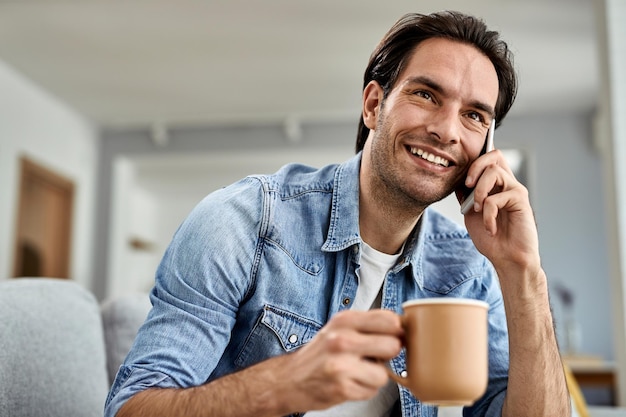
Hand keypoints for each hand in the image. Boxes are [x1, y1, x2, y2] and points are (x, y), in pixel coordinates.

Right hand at [277, 309, 402, 412]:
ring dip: (374, 376)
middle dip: (387, 355)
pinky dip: (364, 390)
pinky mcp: (341, 387)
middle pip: (393, 345)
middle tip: (372, 357)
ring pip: (384, 373)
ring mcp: (341, 364)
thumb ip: (368, 325)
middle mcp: (342, 339)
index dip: (395, 331)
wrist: (289, 379)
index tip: (390, 337)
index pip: (390, 319)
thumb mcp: (339, 328)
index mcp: (344, 320)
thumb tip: (403, 329)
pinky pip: (372, 390)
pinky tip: (349, 383)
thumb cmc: (320, 353)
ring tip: (357, 372)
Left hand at [460, 149, 539, 274]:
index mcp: (496, 185)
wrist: (507, 259)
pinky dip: (487, 215)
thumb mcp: (470, 213)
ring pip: (493, 172)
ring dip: (479, 192)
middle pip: (494, 155)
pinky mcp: (521, 201)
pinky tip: (490, 228)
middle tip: (467, 186)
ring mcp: (515, 190)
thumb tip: (456, 180)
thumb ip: (466, 196)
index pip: (488, 157)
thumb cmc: (492, 239)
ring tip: (478, 210)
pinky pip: (496, 198)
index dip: (474, 160)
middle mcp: (507, 183)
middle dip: (475, 167)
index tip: (462, 179)